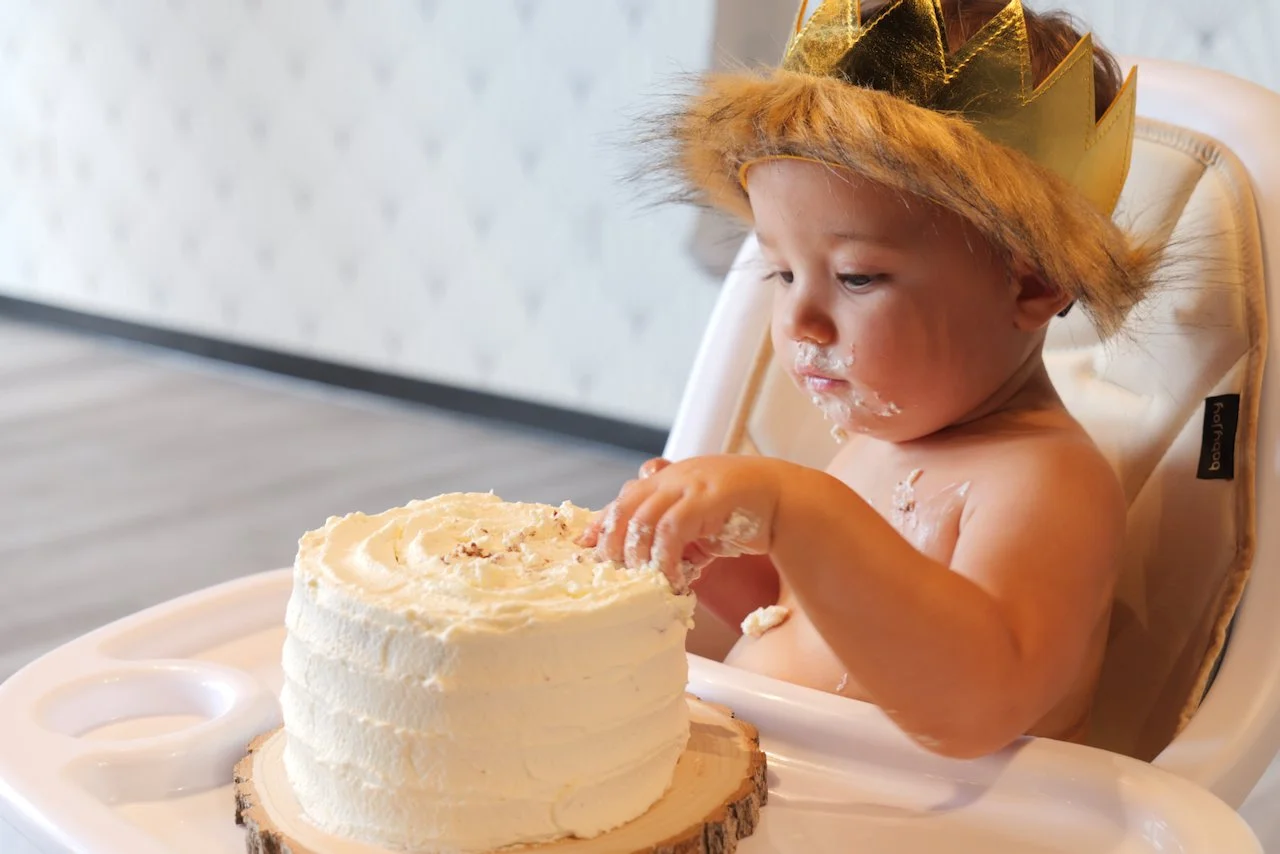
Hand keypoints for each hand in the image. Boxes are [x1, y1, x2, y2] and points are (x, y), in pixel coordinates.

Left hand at [580, 455, 780, 591]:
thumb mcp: (700, 523)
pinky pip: (672, 531)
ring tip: (645, 581)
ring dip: (640, 556)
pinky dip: (666, 558)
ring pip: (643, 520)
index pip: (624, 499)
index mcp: (668, 478)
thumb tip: (648, 565)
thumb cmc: (743, 513)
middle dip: (613, 543)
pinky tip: (674, 579)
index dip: (601, 523)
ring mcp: (689, 484)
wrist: (786, 500)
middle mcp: (673, 477)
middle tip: (616, 572)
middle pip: (625, 507)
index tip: (585, 545)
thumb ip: (674, 534)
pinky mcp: (706, 498)